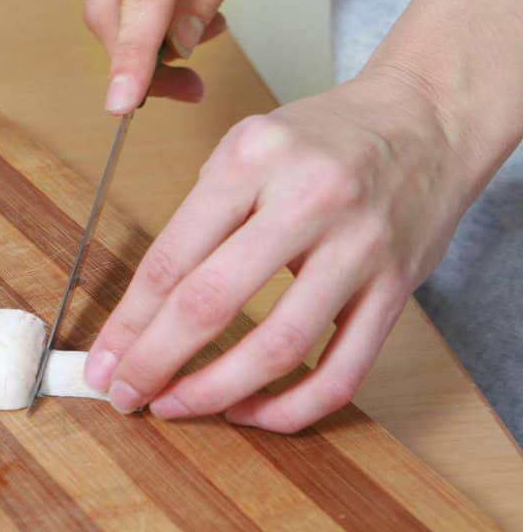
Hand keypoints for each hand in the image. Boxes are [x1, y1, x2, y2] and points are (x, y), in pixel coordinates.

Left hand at [83, 67, 472, 431]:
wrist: (428, 120)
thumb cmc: (322, 140)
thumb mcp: (246, 147)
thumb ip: (198, 220)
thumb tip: (137, 317)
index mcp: (253, 159)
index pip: (172, 258)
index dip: (128, 323)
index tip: (102, 363)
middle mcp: (309, 199)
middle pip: (213, 303)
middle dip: (156, 362)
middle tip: (125, 395)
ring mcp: (360, 247)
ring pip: (279, 348)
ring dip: (216, 392)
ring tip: (176, 407)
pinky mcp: (398, 288)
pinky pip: (343, 371)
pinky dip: (291, 408)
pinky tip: (250, 412)